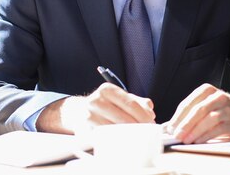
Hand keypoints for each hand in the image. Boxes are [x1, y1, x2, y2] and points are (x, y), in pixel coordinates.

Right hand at [36, 83, 154, 133]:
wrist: (78, 111)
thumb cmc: (104, 104)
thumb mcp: (119, 96)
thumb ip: (136, 100)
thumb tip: (150, 108)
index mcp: (107, 89)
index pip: (130, 103)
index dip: (144, 115)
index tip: (152, 123)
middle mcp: (96, 100)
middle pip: (124, 118)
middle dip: (139, 127)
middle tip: (148, 133)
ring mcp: (89, 116)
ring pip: (115, 130)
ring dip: (129, 135)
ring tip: (138, 136)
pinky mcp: (84, 131)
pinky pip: (105, 138)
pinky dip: (116, 140)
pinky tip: (124, 140)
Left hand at [165, 84, 229, 143]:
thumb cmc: (218, 108)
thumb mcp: (205, 104)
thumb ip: (188, 113)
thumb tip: (168, 127)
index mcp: (207, 90)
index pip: (189, 103)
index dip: (178, 117)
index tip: (169, 128)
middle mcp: (218, 96)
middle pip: (199, 110)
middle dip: (185, 124)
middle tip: (176, 135)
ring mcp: (228, 108)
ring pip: (209, 119)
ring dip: (195, 130)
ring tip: (185, 139)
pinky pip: (218, 129)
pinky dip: (206, 135)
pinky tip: (198, 141)